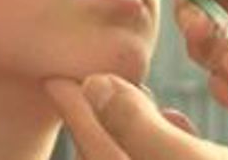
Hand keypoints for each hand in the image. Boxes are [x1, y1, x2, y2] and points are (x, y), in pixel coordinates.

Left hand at [44, 74, 227, 159]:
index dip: (75, 109)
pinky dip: (164, 148)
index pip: (95, 148)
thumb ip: (137, 128)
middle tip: (77, 82)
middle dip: (95, 121)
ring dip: (129, 131)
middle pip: (110, 159)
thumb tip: (94, 86)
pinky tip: (175, 123)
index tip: (53, 75)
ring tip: (125, 96)